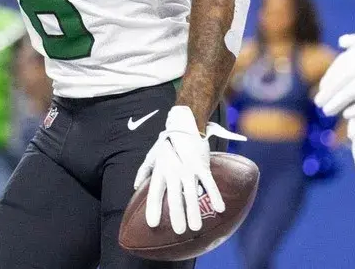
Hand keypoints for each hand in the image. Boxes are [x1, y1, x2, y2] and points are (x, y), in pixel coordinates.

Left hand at [134, 106, 245, 234]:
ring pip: (192, 193)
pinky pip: (209, 183)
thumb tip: (135, 187)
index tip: (152, 224)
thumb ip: (143, 171)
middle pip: (174, 197)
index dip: (153, 208)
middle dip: (177, 215)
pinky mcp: (202, 165)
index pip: (154, 192)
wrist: (185, 124)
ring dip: (194, 211)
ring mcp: (188, 169)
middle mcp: (173, 172)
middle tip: (180, 231)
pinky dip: (215, 195)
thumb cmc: (167, 142)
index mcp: (160, 170)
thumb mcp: (151, 155)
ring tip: (196, 227)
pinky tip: (219, 208)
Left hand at [315, 26, 354, 118]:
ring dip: (337, 101)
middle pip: (342, 79)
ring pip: (352, 90)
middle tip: (318, 102)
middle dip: (329, 92)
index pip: (340, 65)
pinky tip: (348, 114)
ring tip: (327, 111)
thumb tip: (341, 41)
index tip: (322, 88)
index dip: (330, 78)